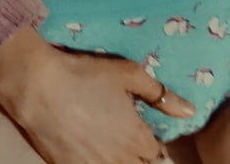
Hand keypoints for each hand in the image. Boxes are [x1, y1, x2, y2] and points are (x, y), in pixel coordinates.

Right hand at [0, 26, 195, 163]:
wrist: (39, 87)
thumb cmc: (86, 76)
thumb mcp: (129, 75)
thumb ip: (161, 95)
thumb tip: (190, 111)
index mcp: (136, 139)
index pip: (156, 152)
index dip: (152, 139)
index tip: (143, 127)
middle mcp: (118, 160)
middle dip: (137, 153)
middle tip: (124, 132)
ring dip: (116, 157)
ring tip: (106, 137)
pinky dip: (93, 158)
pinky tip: (86, 142)